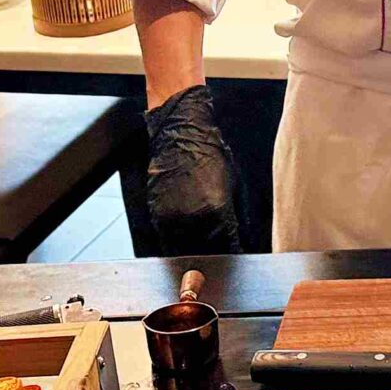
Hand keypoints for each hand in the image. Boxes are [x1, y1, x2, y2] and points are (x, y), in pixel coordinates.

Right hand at [143, 84, 242, 255]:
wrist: (180, 133)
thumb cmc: (209, 153)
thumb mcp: (230, 184)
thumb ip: (229, 214)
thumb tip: (229, 236)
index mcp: (216, 211)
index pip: (227, 245)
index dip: (232, 251)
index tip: (234, 255)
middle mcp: (192, 218)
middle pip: (204, 250)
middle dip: (213, 253)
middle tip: (219, 256)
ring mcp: (171, 217)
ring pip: (183, 246)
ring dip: (193, 249)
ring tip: (201, 249)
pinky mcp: (156, 212)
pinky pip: (168, 235)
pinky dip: (176, 238)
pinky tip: (185, 237)